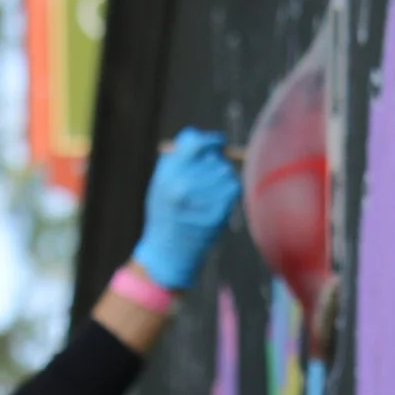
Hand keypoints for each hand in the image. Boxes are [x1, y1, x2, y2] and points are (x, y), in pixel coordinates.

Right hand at [130, 129, 240, 291]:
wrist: (167, 253)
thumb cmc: (165, 216)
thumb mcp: (161, 184)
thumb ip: (179, 161)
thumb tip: (212, 143)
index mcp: (167, 174)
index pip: (194, 142)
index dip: (210, 140)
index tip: (218, 143)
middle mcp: (183, 185)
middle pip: (214, 158)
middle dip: (216, 164)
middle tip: (209, 178)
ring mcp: (201, 201)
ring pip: (227, 173)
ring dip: (224, 179)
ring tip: (211, 193)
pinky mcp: (216, 214)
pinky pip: (234, 190)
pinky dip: (230, 193)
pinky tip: (219, 202)